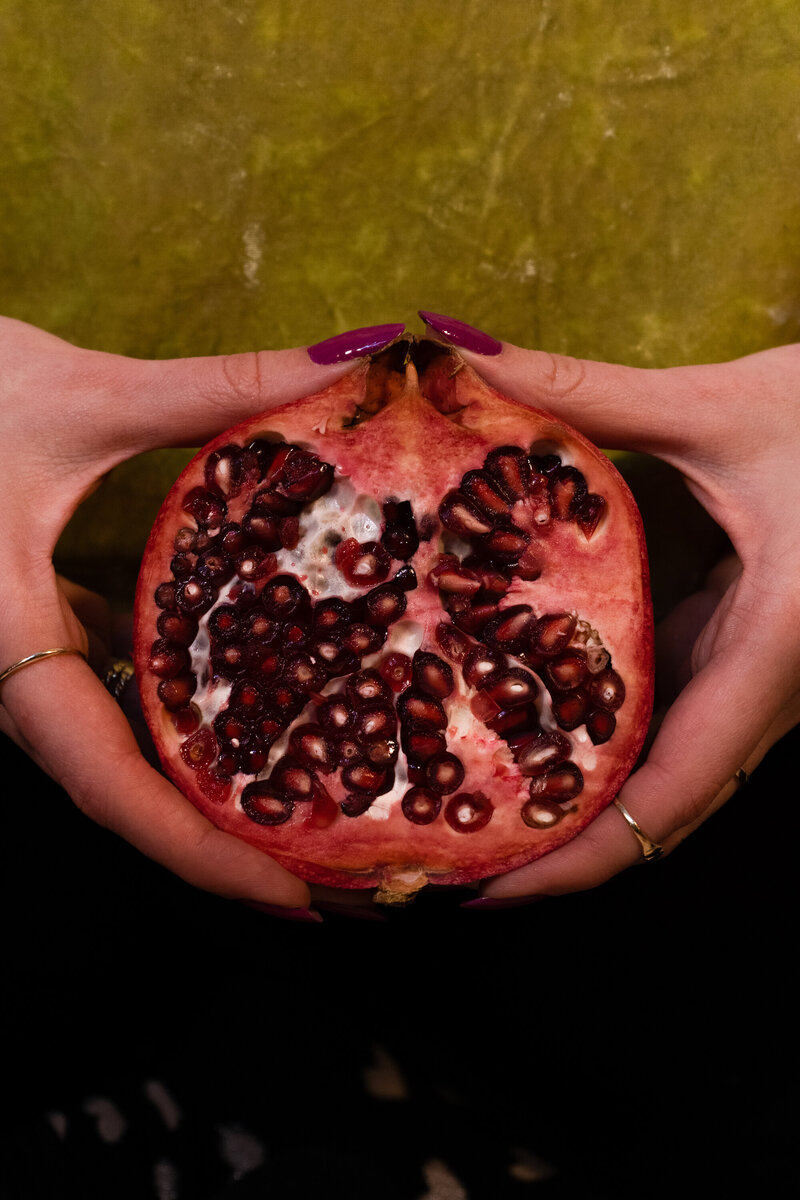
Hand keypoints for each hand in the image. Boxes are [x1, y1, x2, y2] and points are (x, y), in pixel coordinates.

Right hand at [0, 315, 402, 912]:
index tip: (294, 896)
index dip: (199, 851)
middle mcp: (7, 669)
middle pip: (121, 786)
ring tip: (308, 797)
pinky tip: (249, 687)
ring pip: (112, 742)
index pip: (106, 781)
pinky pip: (102, 684)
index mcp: (1, 641)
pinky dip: (173, 703)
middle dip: (221, 840)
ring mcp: (14, 651)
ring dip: (201, 778)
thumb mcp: (78, 393)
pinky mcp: (26, 622)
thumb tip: (348, 362)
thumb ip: (215, 389)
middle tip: (334, 867)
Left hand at [420, 314, 799, 899]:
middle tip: (450, 847)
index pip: (675, 793)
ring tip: (471, 786)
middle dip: (559, 840)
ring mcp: (766, 670)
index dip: (580, 855)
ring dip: (579, 782)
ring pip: (671, 757)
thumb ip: (590, 393)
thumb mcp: (727, 407)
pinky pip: (679, 704)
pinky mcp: (755, 643)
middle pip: (662, 802)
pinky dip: (605, 719)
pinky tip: (529, 697)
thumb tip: (463, 354)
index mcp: (778, 649)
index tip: (487, 884)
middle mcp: (775, 684)